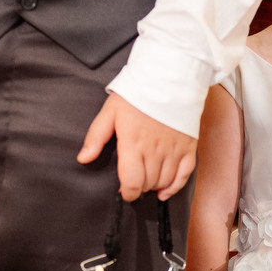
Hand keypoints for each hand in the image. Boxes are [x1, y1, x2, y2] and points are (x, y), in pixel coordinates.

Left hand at [77, 93, 196, 201]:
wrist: (168, 78)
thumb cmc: (138, 94)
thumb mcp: (110, 112)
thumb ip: (95, 137)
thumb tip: (83, 158)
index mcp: (133, 144)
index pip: (132, 182)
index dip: (127, 193)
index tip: (124, 191)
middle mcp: (155, 151)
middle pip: (147, 184)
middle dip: (139, 187)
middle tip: (134, 179)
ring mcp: (173, 150)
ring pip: (164, 182)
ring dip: (154, 186)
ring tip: (147, 180)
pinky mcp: (188, 147)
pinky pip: (183, 176)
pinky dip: (174, 187)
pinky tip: (165, 190)